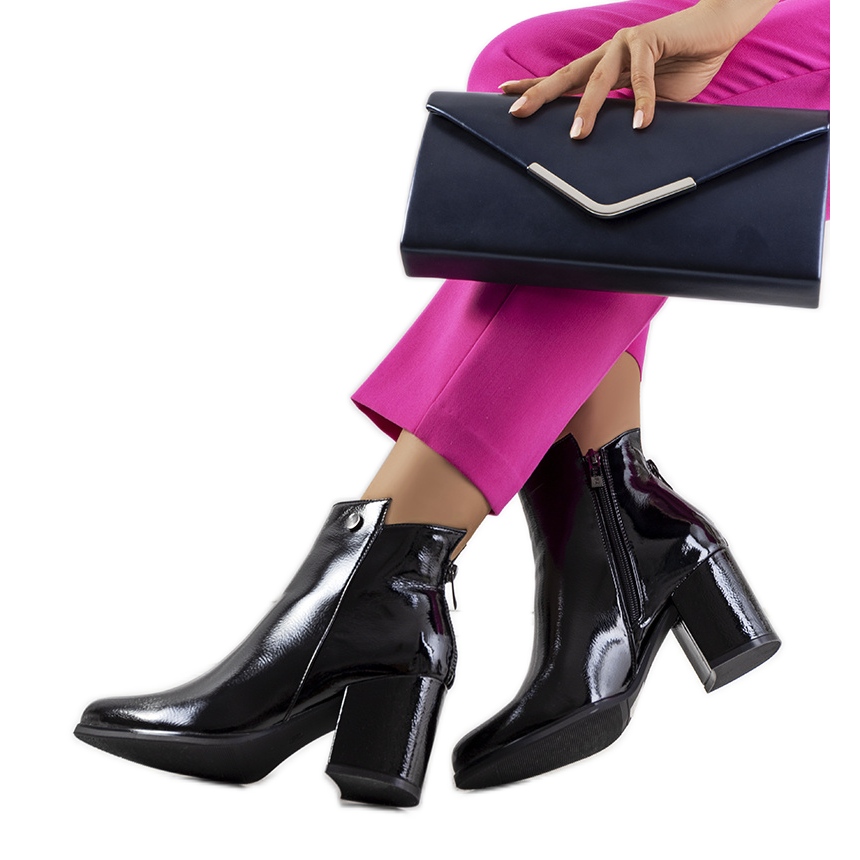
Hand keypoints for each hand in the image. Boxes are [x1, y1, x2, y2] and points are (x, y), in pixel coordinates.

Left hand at [501, 0, 777, 138]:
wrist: (718, 31)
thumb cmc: (684, 65)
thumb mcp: (651, 101)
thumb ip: (631, 116)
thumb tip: (618, 149)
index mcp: (604, 65)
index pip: (563, 78)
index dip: (534, 86)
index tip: (504, 96)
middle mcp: (608, 51)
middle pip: (566, 76)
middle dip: (540, 95)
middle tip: (516, 113)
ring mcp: (626, 43)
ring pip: (598, 80)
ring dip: (587, 109)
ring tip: (578, 136)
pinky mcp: (649, 40)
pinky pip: (642, 77)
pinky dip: (643, 102)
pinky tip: (640, 124)